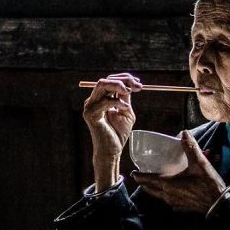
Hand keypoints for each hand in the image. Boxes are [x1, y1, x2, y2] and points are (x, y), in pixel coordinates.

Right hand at [82, 73, 141, 190]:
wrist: (112, 150)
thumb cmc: (118, 133)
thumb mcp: (126, 111)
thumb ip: (125, 98)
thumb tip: (131, 84)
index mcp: (100, 98)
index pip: (110, 81)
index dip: (125, 79)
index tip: (140, 84)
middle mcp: (93, 100)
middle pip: (105, 80)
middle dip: (123, 80)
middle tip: (138, 86)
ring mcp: (90, 106)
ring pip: (101, 85)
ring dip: (118, 86)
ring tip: (129, 91)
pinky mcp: (90, 114)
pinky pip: (104, 102)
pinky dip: (117, 102)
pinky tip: (125, 107)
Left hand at [133, 130, 225, 213]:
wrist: (220, 206)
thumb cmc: (208, 185)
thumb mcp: (199, 163)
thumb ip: (190, 147)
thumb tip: (184, 132)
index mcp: (168, 184)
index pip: (147, 180)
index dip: (139, 176)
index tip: (132, 173)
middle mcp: (168, 195)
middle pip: (150, 189)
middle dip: (144, 183)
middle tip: (140, 176)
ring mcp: (175, 203)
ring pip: (159, 196)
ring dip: (154, 189)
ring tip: (153, 182)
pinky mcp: (182, 208)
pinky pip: (168, 200)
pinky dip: (164, 194)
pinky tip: (170, 191)